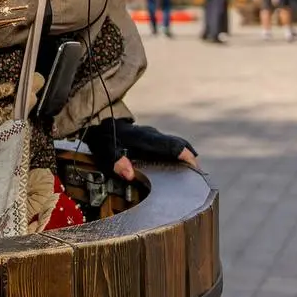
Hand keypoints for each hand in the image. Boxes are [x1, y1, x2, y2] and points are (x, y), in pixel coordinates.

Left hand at [84, 119, 198, 181]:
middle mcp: (152, 135)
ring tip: (192, 173)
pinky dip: (177, 153)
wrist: (97, 122)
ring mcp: (152, 135)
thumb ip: (116, 161)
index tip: (195, 166)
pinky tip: (178, 167)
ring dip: (185, 155)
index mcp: (145, 138)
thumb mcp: (105, 151)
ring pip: (174, 143)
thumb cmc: (103, 138)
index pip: (170, 144)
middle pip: (177, 143)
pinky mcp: (150, 138)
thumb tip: (129, 174)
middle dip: (190, 157)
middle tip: (198, 175)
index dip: (185, 154)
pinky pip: (168, 145)